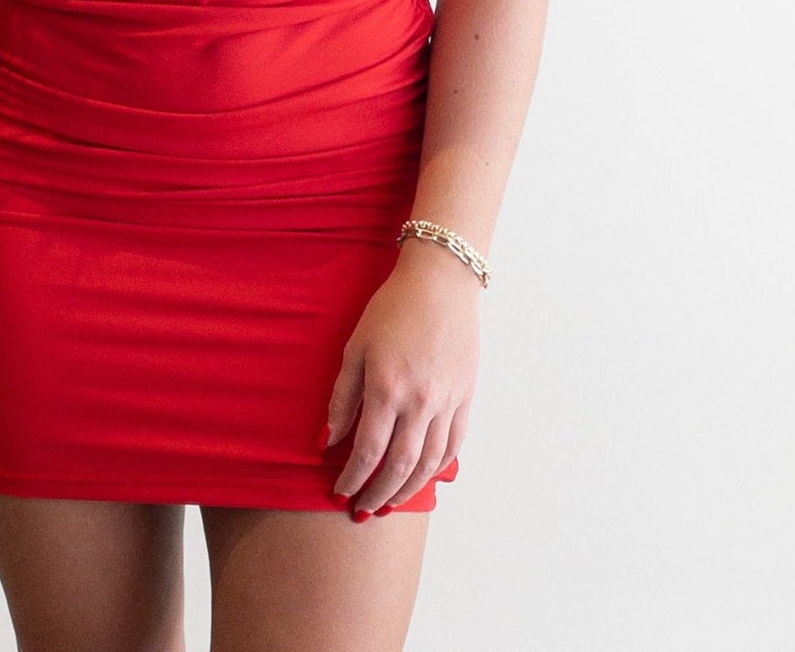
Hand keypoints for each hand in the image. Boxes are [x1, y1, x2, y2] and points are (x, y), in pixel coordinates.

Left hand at [323, 244, 479, 515]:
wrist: (441, 283)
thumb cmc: (392, 309)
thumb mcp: (355, 347)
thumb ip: (342, 397)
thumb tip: (328, 439)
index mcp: (387, 388)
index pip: (367, 451)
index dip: (352, 477)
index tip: (341, 491)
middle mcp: (420, 402)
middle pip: (399, 466)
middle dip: (378, 494)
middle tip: (363, 510)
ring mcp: (447, 402)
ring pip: (429, 463)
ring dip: (408, 489)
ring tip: (390, 503)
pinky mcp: (466, 397)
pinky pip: (454, 445)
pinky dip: (438, 467)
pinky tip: (424, 476)